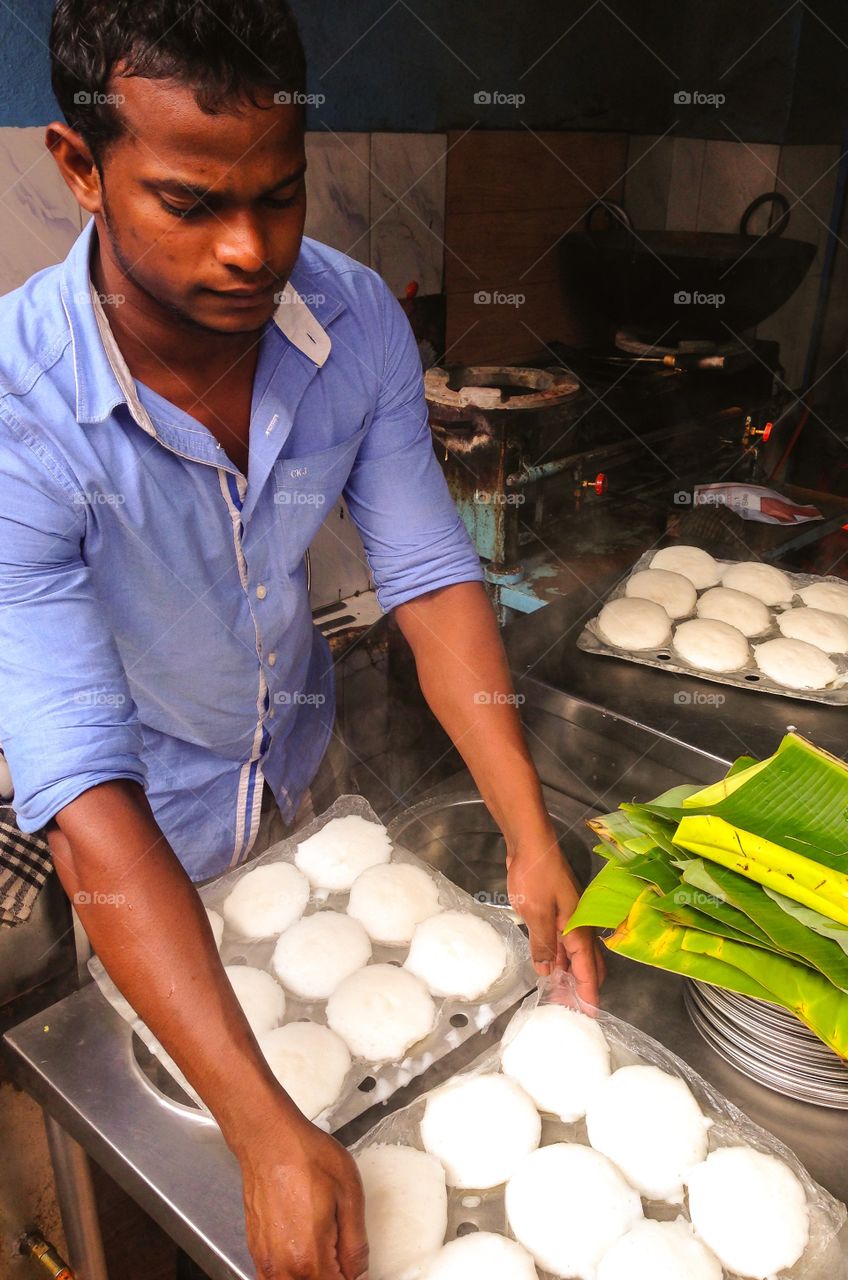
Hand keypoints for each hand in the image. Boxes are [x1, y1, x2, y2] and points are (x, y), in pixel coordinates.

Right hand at [236, 1106, 368, 1278]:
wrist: (269, 1139)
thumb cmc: (306, 1157)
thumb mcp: (349, 1195)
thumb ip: (356, 1245)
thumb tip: (361, 1275)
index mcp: (310, 1257)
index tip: (357, 1270)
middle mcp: (283, 1267)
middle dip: (334, 1277)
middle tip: (344, 1260)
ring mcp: (266, 1261)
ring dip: (313, 1276)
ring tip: (328, 1256)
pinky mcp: (256, 1251)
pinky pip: (276, 1279)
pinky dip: (293, 1275)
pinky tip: (305, 1256)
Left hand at [506, 833, 604, 1006]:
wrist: (531, 843)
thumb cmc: (536, 876)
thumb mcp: (536, 914)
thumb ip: (542, 945)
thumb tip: (546, 973)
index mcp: (579, 930)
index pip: (589, 971)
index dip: (588, 995)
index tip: (589, 1017)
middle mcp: (579, 927)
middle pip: (588, 966)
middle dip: (582, 989)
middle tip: (570, 1011)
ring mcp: (569, 920)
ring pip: (574, 956)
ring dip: (569, 975)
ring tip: (558, 996)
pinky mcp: (557, 913)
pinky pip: (562, 943)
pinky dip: (558, 959)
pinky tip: (548, 968)